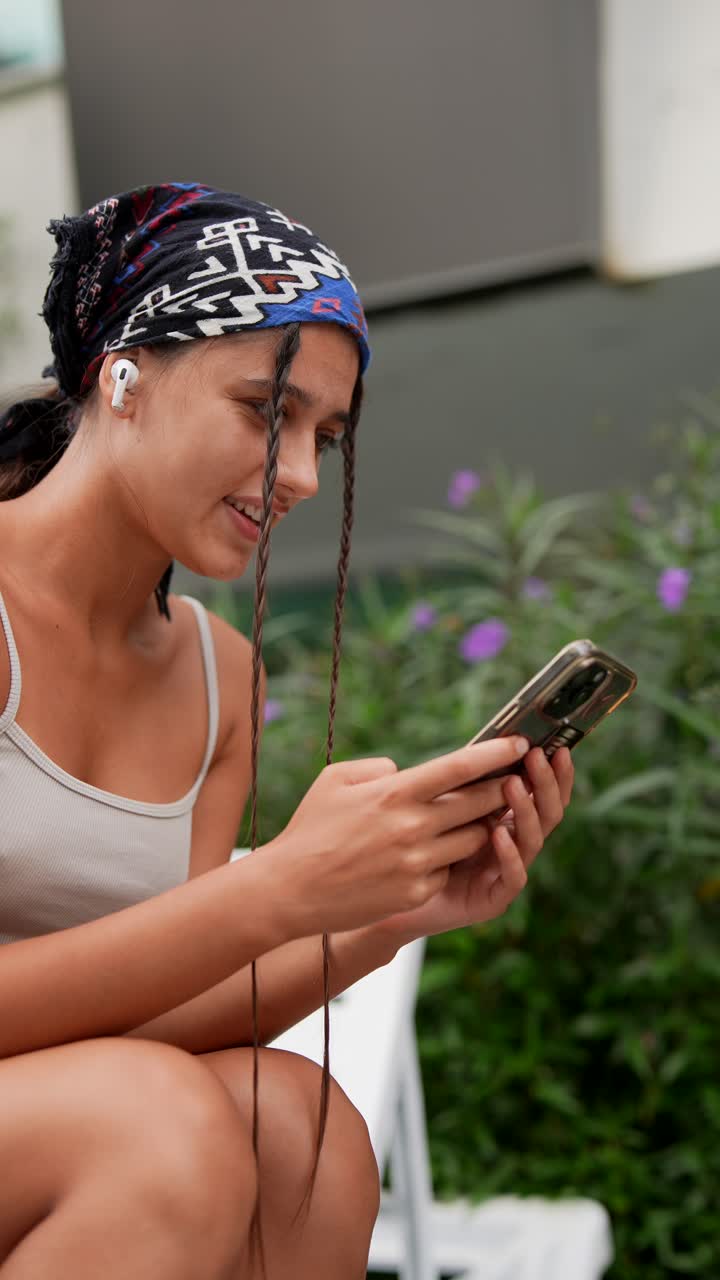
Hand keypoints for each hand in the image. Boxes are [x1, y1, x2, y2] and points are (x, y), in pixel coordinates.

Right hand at [259, 735, 532, 938]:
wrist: (289, 889)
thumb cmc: (311, 828)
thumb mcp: (335, 779)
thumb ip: (378, 768)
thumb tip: (407, 771)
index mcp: (394, 793)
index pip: (458, 767)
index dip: (494, 754)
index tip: (519, 744)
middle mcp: (412, 826)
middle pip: (478, 803)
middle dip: (502, 789)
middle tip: (517, 779)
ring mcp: (417, 863)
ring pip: (472, 839)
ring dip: (480, 827)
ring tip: (481, 817)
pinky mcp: (417, 892)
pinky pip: (448, 870)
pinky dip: (446, 860)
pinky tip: (432, 855)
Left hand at [376, 747, 574, 942]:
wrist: (397, 892)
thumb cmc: (421, 842)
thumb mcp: (445, 806)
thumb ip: (466, 783)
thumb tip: (481, 743)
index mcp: (510, 820)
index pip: (544, 794)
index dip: (556, 772)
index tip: (559, 746)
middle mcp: (517, 845)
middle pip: (547, 814)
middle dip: (545, 783)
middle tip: (537, 756)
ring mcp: (508, 872)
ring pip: (533, 840)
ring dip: (525, 809)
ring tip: (513, 784)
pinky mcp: (495, 899)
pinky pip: (513, 877)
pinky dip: (509, 855)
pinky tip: (499, 834)